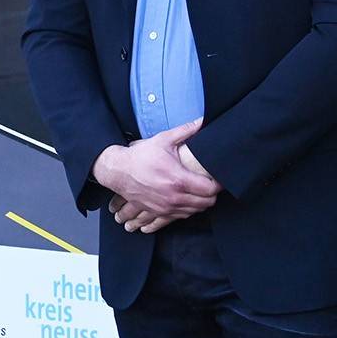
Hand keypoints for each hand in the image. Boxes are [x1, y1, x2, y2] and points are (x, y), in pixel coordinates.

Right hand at [94, 118, 218, 232]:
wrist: (118, 171)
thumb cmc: (141, 156)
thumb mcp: (164, 140)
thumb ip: (186, 130)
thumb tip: (202, 120)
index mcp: (178, 180)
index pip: (210, 190)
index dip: (218, 184)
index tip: (218, 178)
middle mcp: (174, 197)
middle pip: (205, 204)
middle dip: (212, 195)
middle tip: (210, 184)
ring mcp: (165, 207)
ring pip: (194, 212)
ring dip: (200, 203)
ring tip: (199, 191)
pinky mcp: (158, 212)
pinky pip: (180, 217)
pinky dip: (186, 210)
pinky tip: (186, 200)